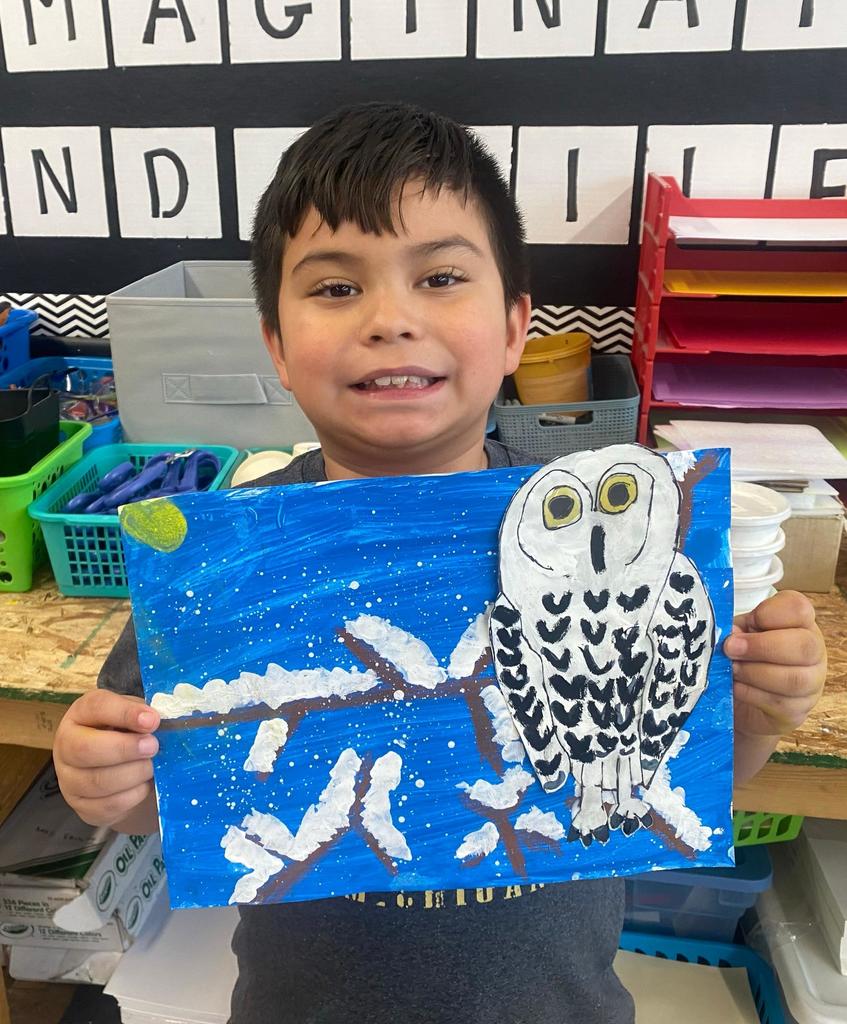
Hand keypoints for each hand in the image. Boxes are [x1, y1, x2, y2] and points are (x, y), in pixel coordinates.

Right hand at [54, 690, 159, 827]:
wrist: (126, 771)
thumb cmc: (130, 734)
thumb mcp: (136, 716)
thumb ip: (143, 715)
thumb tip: (154, 720)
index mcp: (81, 714)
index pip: (96, 707)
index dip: (125, 713)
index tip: (152, 720)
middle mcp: (66, 746)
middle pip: (85, 749)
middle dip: (125, 749)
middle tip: (153, 747)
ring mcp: (69, 780)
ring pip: (97, 781)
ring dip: (133, 774)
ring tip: (152, 767)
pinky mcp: (83, 808)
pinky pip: (108, 805)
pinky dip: (133, 795)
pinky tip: (144, 785)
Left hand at [725, 590, 825, 739]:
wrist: (748, 697)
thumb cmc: (746, 654)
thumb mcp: (740, 633)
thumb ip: (737, 630)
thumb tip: (731, 636)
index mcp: (799, 622)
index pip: (799, 609)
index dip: (771, 613)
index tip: (748, 621)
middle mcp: (813, 650)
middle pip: (803, 646)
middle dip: (761, 647)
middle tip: (730, 649)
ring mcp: (811, 683)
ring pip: (794, 679)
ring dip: (755, 673)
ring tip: (732, 669)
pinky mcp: (798, 710)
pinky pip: (779, 703)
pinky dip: (751, 694)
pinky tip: (736, 687)